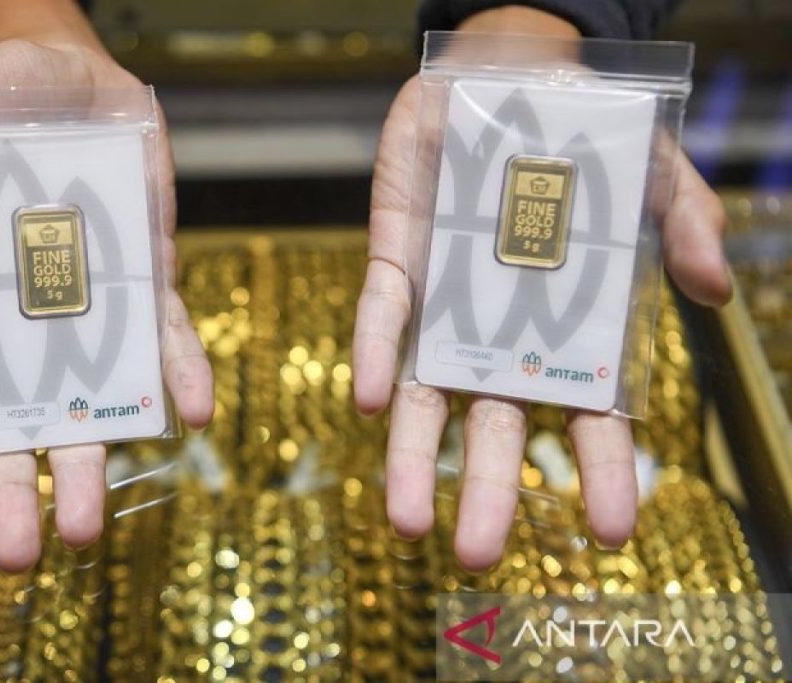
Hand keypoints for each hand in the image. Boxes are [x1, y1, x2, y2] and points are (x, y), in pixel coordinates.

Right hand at [0, 40, 213, 571]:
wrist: (69, 75)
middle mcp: (25, 315)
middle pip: (14, 416)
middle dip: (13, 488)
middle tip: (15, 560)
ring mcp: (92, 303)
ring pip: (93, 393)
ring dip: (96, 456)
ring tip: (90, 527)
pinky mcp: (149, 276)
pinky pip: (168, 334)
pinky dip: (182, 371)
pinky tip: (195, 413)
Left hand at [353, 9, 730, 571]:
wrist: (502, 77)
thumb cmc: (584, 135)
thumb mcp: (650, 171)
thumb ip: (685, 222)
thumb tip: (714, 291)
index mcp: (570, 330)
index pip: (592, 417)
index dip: (602, 474)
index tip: (611, 534)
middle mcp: (502, 336)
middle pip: (497, 429)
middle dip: (489, 493)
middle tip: (479, 558)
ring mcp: (445, 308)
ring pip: (427, 398)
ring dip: (415, 459)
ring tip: (407, 526)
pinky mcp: (398, 265)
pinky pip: (384, 318)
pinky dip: (381, 357)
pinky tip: (376, 402)